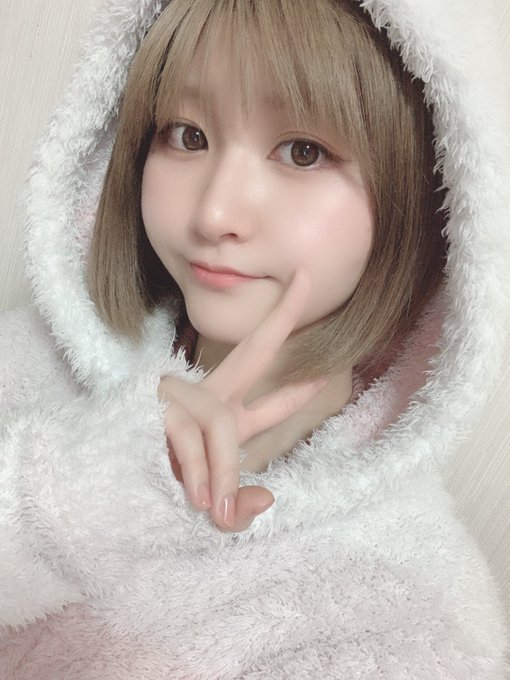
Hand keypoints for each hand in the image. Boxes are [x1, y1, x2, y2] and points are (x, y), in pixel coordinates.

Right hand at [158, 270, 326, 531]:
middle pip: (254, 351)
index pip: (271, 399)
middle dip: (282, 316)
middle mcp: (208, 400)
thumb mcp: (207, 506)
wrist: (102, 488)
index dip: (301, 387)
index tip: (328, 369)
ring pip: (219, 424)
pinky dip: (196, 472)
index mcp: (226, 418)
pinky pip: (187, 438)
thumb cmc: (157, 490)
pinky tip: (197, 499)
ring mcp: (180, 400)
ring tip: (214, 510)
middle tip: (308, 278)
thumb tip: (266, 497)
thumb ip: (236, 506)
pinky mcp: (154, 410)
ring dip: (222, 469)